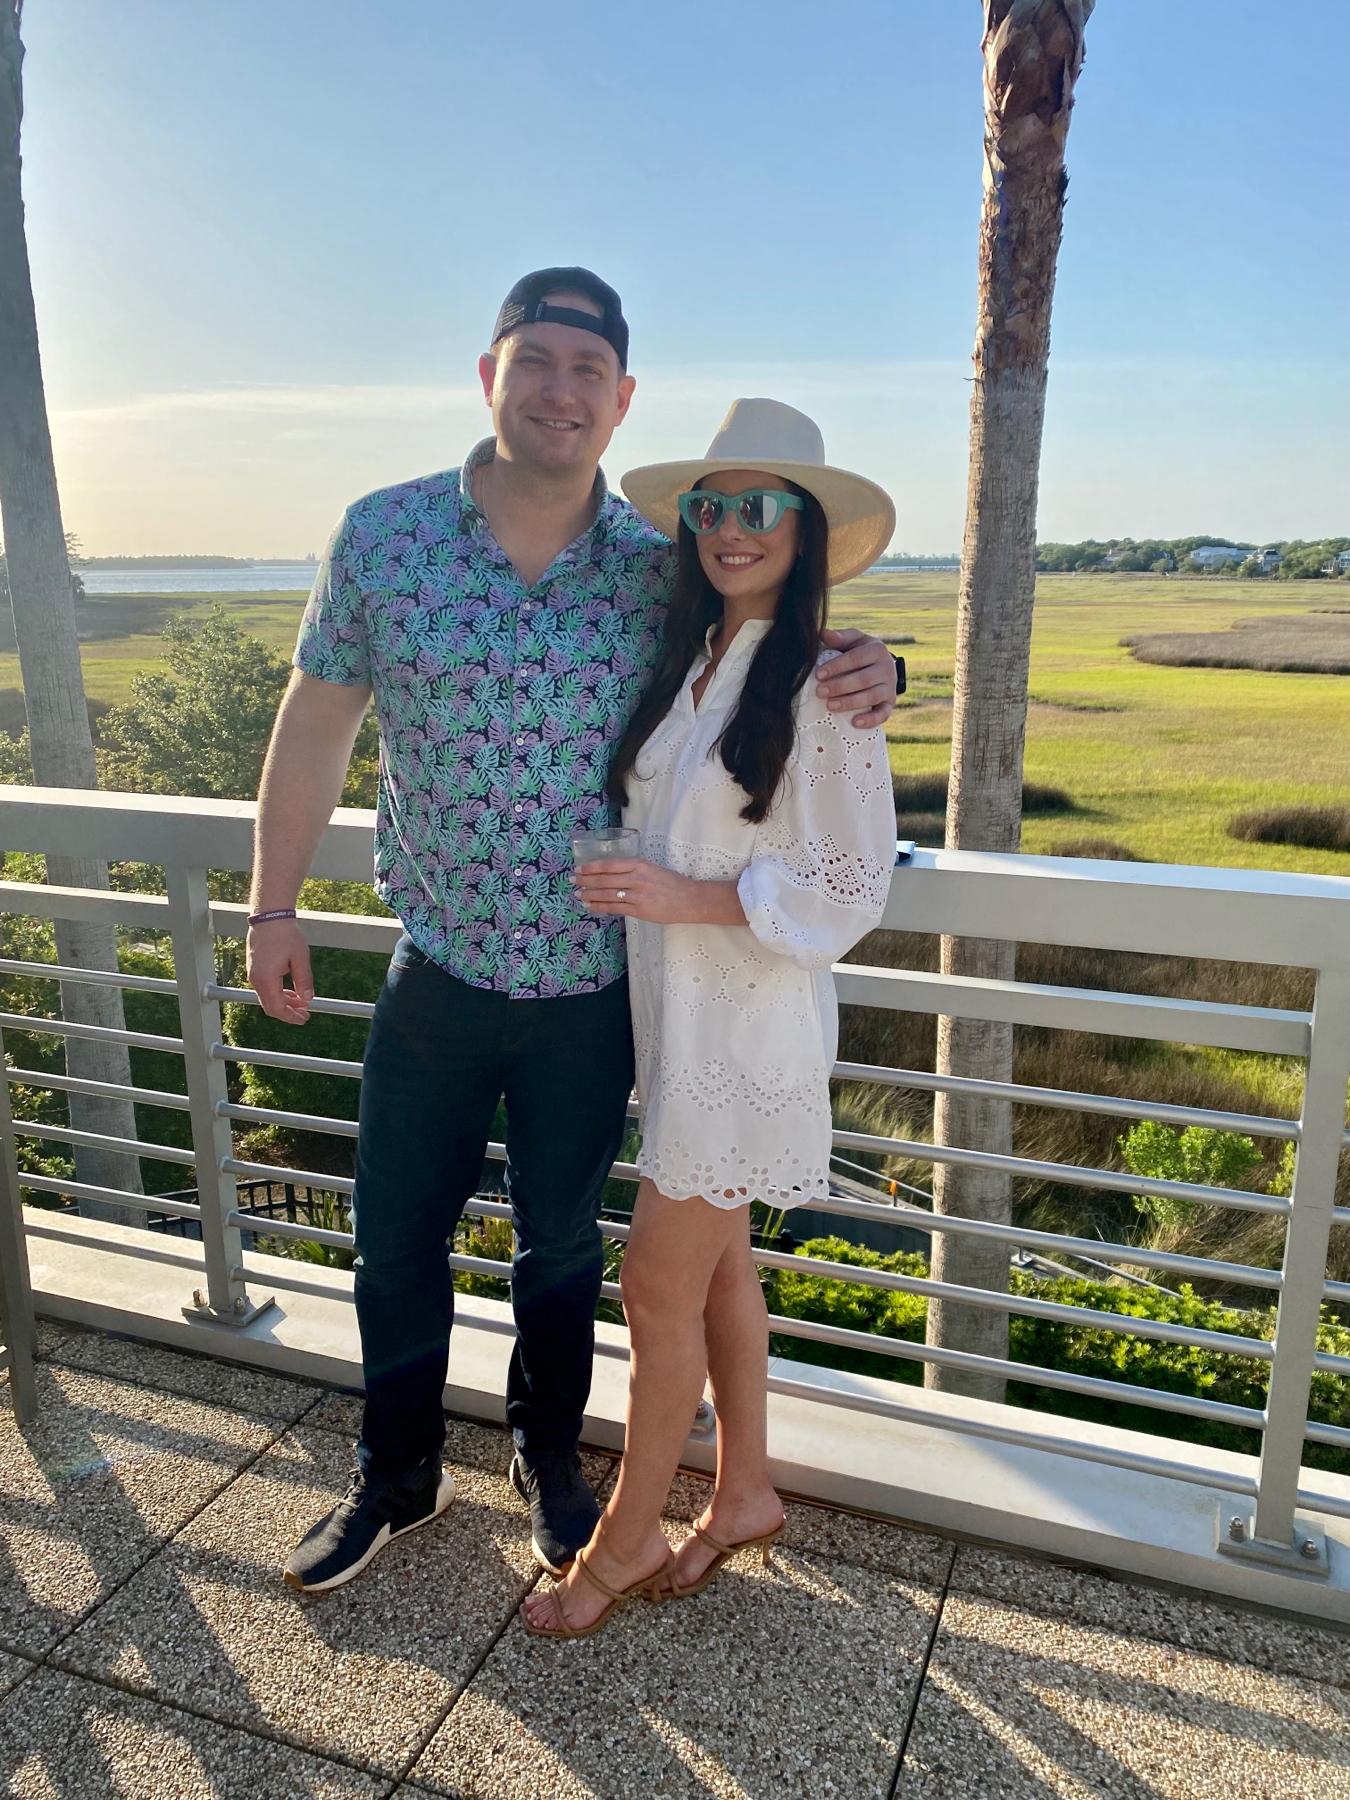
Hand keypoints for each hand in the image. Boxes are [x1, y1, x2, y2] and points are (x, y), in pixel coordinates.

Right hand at [247, 919, 313, 1024]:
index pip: (277, 1008)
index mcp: (266, 979)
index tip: (304, 1018)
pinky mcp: (254, 969)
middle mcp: (256, 979)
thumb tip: (308, 999)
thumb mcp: (300, 958)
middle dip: (288, 1012)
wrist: (269, 916)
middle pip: (270, 1006)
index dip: (291, 1017)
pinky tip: (292, 992)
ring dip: (284, 1002)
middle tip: (305, 1014)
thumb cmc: (285, 934)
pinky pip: (265, 988)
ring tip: (302, 1002)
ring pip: (268, 998)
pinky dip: (278, 993)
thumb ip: (304, 980)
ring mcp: (253, 974)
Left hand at [574, 857, 726, 924]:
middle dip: (585, 880)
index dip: (591, 867)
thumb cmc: (672, 883)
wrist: (690, 900)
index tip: (579, 868)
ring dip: (589, 894)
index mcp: (640, 864)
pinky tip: (590, 906)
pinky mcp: (639, 910)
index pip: (609, 864)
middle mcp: (637, 878)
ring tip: (578, 894)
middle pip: (604, 879)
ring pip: (607, 894)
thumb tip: (609, 874)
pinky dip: (599, 907)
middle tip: (572, 881)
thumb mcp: (652, 869)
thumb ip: (633, 870)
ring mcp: (637, 895)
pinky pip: (614, 908)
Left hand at [817, 628, 898, 727]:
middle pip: (863, 679)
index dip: (837, 666)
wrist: (881, 666)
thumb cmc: (860, 652)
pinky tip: (855, 723)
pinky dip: (871, 719)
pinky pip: (883, 713)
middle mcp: (887, 668)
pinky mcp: (890, 703)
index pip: (856, 658)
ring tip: (830, 706)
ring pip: (871, 696)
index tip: (819, 674)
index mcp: (877, 650)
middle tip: (820, 692)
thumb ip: (840, 638)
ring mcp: (890, 687)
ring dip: (850, 702)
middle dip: (840, 686)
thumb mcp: (853, 641)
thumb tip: (823, 633)